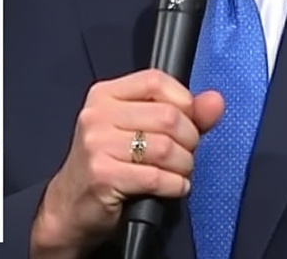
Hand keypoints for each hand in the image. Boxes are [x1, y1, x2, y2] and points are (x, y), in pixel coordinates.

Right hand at [30, 69, 223, 257]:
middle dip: (189, 140)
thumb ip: (183, 114)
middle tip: (184, 154)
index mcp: (105, 94)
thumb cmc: (109, 164)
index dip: (183, 102)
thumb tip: (216, 101)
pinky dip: (175, 185)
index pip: (156, 80)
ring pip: (165, 148)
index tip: (187, 122)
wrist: (70, 207)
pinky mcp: (102, 175)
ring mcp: (97, 144)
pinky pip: (156, 177)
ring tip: (178, 173)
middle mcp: (97, 114)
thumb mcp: (141, 130)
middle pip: (167, 116)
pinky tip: (172, 187)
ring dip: (183, 166)